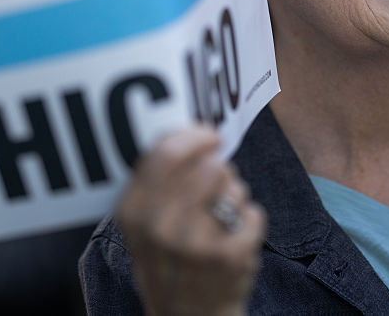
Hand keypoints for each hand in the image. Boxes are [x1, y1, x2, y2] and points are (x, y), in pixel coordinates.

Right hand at [117, 125, 265, 315]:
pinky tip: (234, 238)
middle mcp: (161, 226)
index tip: (209, 135)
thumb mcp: (145, 223)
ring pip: (234, 186)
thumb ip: (158, 180)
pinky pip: (253, 212)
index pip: (166, 152)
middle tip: (216, 187)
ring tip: (220, 219)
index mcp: (135, 212)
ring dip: (234, 196)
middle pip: (208, 165)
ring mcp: (195, 244)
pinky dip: (250, 221)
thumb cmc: (169, 260)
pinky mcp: (229, 257)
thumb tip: (189, 130)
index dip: (194, 136)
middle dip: (219, 169)